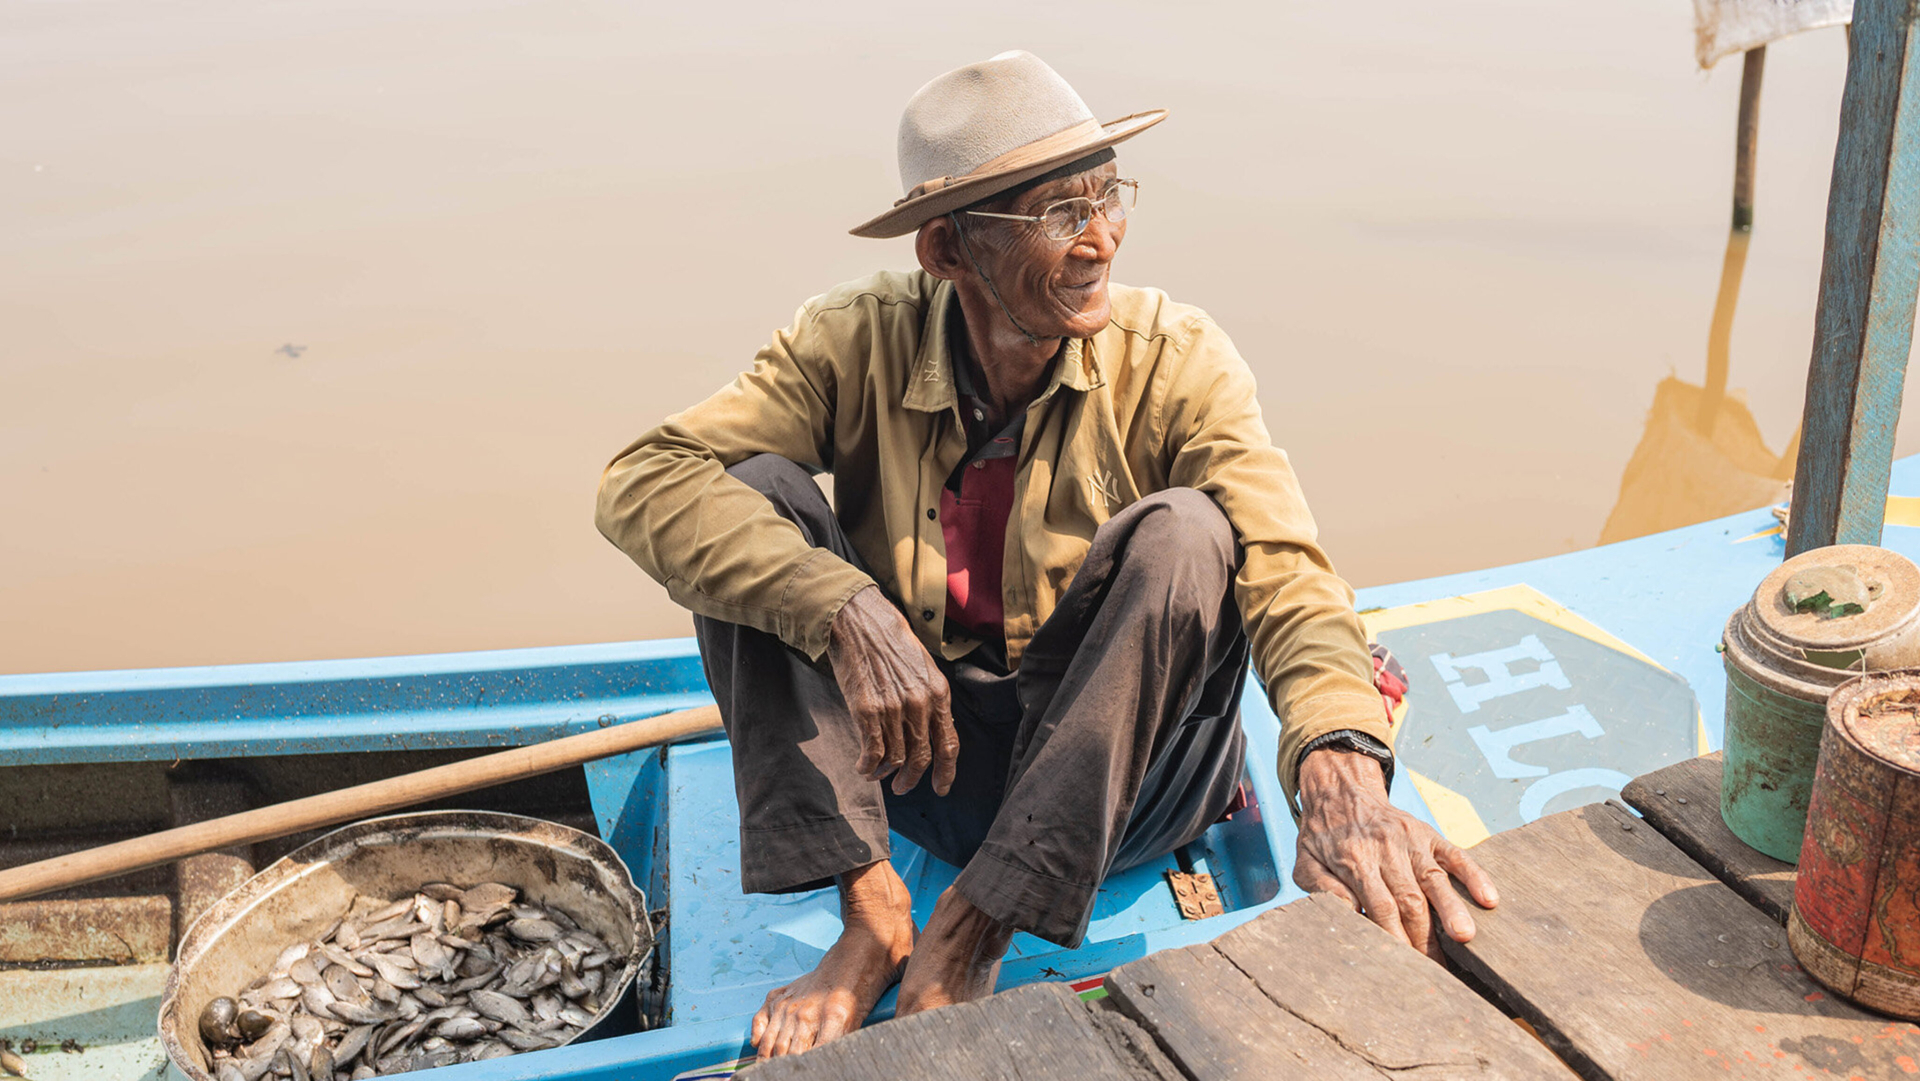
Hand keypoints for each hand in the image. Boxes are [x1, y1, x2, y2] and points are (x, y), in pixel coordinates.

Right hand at [828, 586, 958, 795]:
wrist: (859, 620)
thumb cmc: (889, 640)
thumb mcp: (921, 667)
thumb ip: (928, 699)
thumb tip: (927, 731)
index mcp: (938, 692)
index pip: (949, 743)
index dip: (946, 772)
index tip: (940, 788)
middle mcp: (919, 704)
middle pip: (921, 758)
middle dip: (912, 779)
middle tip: (903, 788)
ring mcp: (892, 709)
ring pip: (895, 759)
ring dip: (886, 773)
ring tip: (878, 775)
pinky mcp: (866, 711)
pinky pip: (872, 752)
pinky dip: (867, 766)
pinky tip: (863, 767)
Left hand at [1292, 748, 1497, 959]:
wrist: (1340, 790)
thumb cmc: (1323, 837)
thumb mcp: (1306, 861)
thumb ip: (1322, 888)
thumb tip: (1347, 912)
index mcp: (1354, 860)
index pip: (1379, 906)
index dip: (1394, 937)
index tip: (1404, 966)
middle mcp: (1386, 849)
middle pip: (1409, 899)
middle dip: (1424, 937)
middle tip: (1438, 970)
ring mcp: (1410, 841)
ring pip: (1434, 879)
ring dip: (1451, 909)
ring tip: (1466, 937)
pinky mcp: (1428, 834)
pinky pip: (1455, 854)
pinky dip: (1474, 875)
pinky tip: (1489, 899)